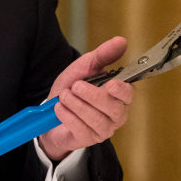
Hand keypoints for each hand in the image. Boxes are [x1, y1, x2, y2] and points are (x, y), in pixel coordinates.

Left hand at [38, 36, 133, 161]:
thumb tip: (121, 41)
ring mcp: (104, 129)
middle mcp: (116, 114)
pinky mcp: (89, 140)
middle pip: (113, 108)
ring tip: (64, 96)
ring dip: (76, 105)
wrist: (52, 111)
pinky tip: (59, 108)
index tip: (109, 83)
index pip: (129, 94)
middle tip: (75, 86)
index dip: (121, 89)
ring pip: (96, 119)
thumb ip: (103, 55)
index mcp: (119, 95)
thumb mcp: (85, 67)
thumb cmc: (73, 89)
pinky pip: (81, 129)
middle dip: (91, 95)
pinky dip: (68, 116)